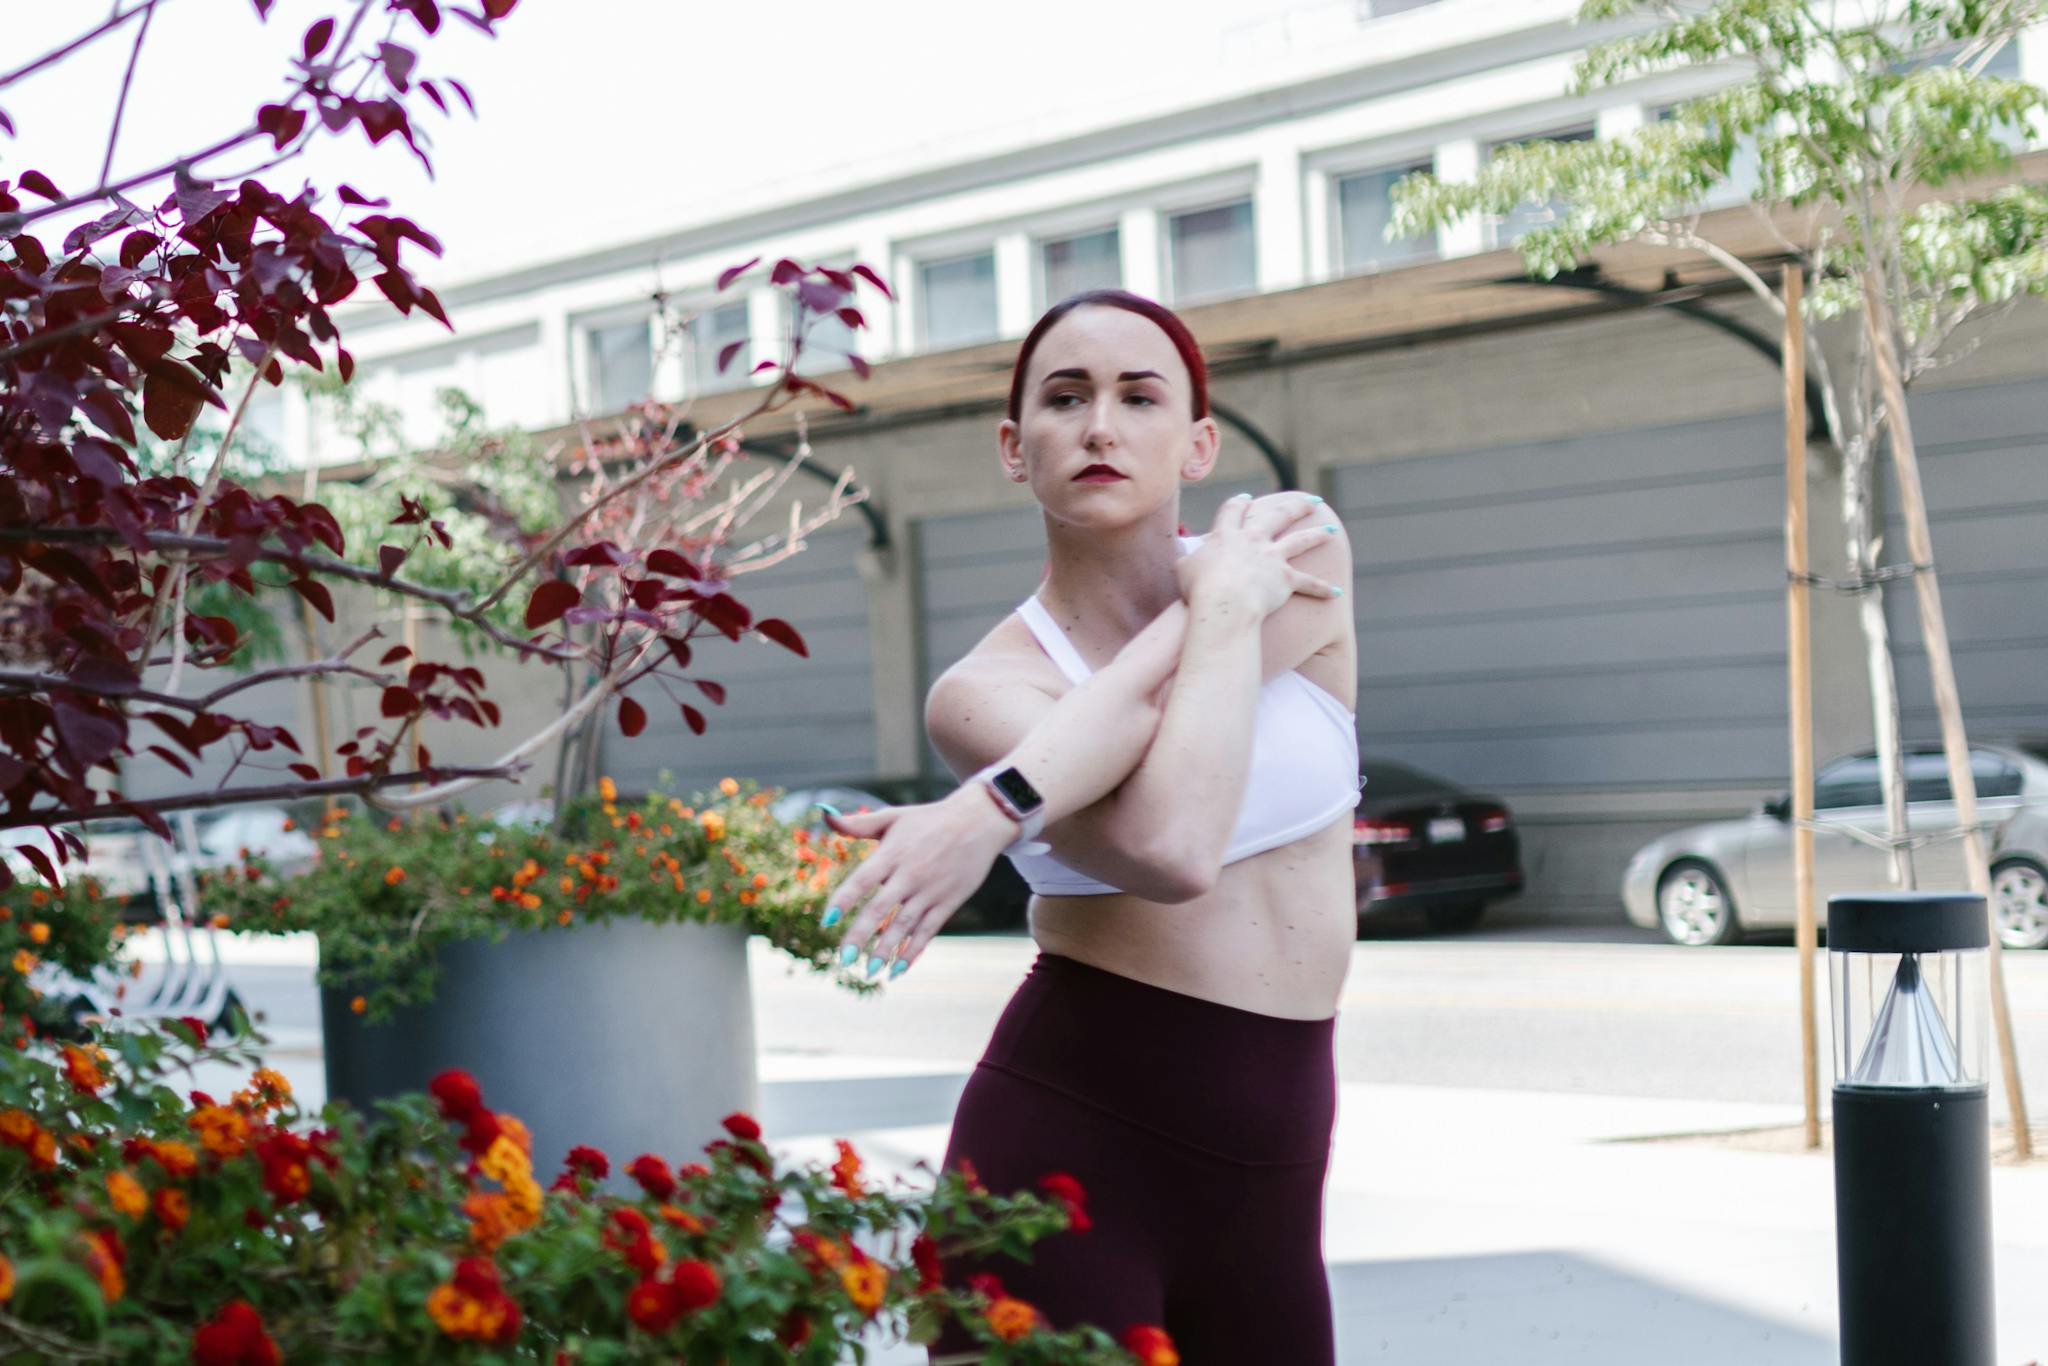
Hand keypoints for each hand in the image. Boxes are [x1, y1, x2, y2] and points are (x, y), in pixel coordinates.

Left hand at [816, 786, 1019, 977]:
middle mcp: (910, 874)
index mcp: (893, 853)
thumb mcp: (893, 816)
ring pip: (905, 924)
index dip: (844, 900)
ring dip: (886, 950)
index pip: (863, 879)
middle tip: (844, 958)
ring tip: (869, 971)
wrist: (979, 821)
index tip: (826, 921)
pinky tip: (898, 969)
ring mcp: (931, 890)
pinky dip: (914, 950)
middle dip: (862, 935)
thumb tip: (824, 815)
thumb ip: (857, 823)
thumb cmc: (929, 819)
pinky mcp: (948, 902)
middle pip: (881, 908)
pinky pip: (928, 930)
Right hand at [1174, 492, 1343, 617]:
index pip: (1234, 511)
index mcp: (1226, 535)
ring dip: (1317, 534)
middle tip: (1310, 500)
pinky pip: (1308, 583)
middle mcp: (1253, 540)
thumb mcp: (1183, 569)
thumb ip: (1187, 561)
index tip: (1247, 499)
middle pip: (1277, 515)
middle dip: (1294, 506)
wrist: (1222, 601)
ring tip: (1331, 529)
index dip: (1240, 504)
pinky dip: (1322, 588)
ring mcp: (1272, 558)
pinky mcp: (1285, 579)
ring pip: (1300, 541)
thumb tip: (1184, 562)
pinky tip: (1334, 591)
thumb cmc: (1198, 588)